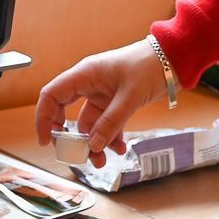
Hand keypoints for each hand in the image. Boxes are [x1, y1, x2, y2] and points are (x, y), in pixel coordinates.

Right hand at [35, 39, 168, 167]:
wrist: (174, 58)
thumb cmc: (150, 65)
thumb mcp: (130, 96)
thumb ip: (111, 122)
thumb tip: (93, 146)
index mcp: (85, 74)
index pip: (52, 95)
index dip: (44, 118)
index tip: (47, 141)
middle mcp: (90, 84)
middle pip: (66, 112)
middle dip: (71, 137)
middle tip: (76, 155)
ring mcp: (103, 93)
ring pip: (90, 123)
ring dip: (94, 142)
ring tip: (103, 160)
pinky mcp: (116, 101)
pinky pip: (106, 122)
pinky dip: (110, 136)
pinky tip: (120, 148)